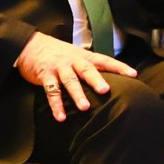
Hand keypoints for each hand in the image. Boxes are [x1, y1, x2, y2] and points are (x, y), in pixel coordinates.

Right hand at [15, 31, 136, 121]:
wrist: (30, 45)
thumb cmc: (57, 53)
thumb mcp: (76, 55)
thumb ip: (90, 66)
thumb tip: (110, 81)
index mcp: (83, 56)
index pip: (104, 60)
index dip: (118, 67)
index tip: (133, 74)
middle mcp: (73, 61)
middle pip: (86, 70)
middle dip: (96, 80)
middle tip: (106, 90)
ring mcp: (59, 68)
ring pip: (69, 81)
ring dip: (77, 94)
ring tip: (85, 108)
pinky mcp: (45, 76)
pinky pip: (51, 92)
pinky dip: (56, 105)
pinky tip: (61, 117)